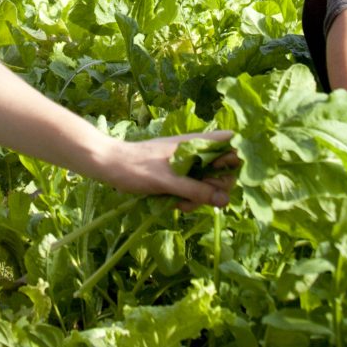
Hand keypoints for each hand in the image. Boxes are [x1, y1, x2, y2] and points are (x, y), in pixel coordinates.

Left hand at [88, 130, 230, 210]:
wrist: (108, 166)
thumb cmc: (137, 168)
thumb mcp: (168, 181)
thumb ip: (197, 190)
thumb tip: (224, 201)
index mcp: (197, 143)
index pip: (231, 142)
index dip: (237, 158)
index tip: (226, 177)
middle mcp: (196, 152)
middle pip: (224, 170)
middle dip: (215, 188)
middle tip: (199, 197)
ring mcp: (188, 164)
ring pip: (209, 184)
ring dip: (199, 198)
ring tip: (180, 203)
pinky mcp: (178, 176)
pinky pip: (194, 190)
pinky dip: (188, 199)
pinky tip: (174, 204)